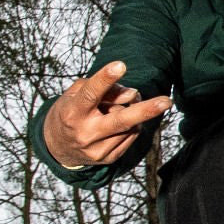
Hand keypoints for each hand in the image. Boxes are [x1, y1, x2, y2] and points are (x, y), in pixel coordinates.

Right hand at [42, 61, 171, 167]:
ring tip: (120, 107)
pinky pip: (130, 137)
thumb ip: (102, 89)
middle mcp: (85, 132)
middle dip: (145, 110)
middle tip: (166, 101)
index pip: (90, 93)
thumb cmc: (71, 111)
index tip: (121, 65)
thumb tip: (132, 94)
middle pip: (120, 120)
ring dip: (134, 112)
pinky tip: (118, 122)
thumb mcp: (77, 94)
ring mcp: (97, 149)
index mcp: (73, 112)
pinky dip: (131, 126)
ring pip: (130, 126)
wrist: (57, 147)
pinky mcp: (108, 158)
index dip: (105, 79)